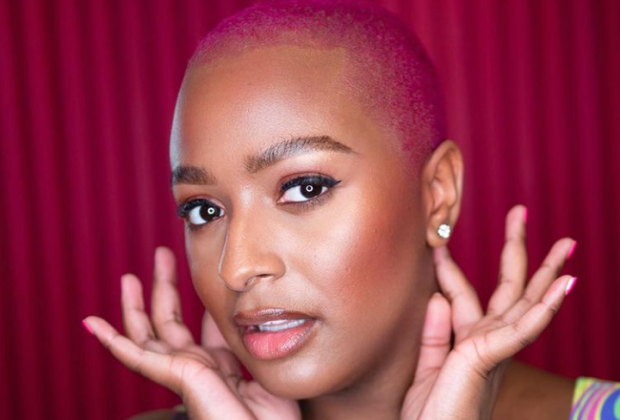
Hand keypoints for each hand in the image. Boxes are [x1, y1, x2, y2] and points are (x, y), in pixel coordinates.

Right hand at [83, 247, 300, 419]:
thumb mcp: (265, 372)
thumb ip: (249, 347)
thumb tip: (248, 319)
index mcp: (220, 368)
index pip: (203, 331)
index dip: (198, 304)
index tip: (200, 279)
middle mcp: (197, 368)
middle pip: (170, 323)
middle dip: (164, 288)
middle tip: (162, 256)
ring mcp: (183, 373)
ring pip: (147, 336)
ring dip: (134, 306)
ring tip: (127, 277)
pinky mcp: (176, 377)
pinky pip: (137, 357)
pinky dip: (113, 340)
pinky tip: (94, 324)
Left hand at [400, 205, 576, 419]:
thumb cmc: (431, 418)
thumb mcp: (427, 370)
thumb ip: (435, 334)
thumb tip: (436, 296)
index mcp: (471, 345)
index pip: (463, 297)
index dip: (450, 270)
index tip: (436, 245)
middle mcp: (488, 344)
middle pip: (508, 290)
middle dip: (517, 251)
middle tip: (521, 213)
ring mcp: (494, 351)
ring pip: (526, 304)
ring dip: (547, 273)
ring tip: (566, 245)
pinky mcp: (492, 359)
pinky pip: (523, 329)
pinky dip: (545, 307)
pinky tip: (565, 285)